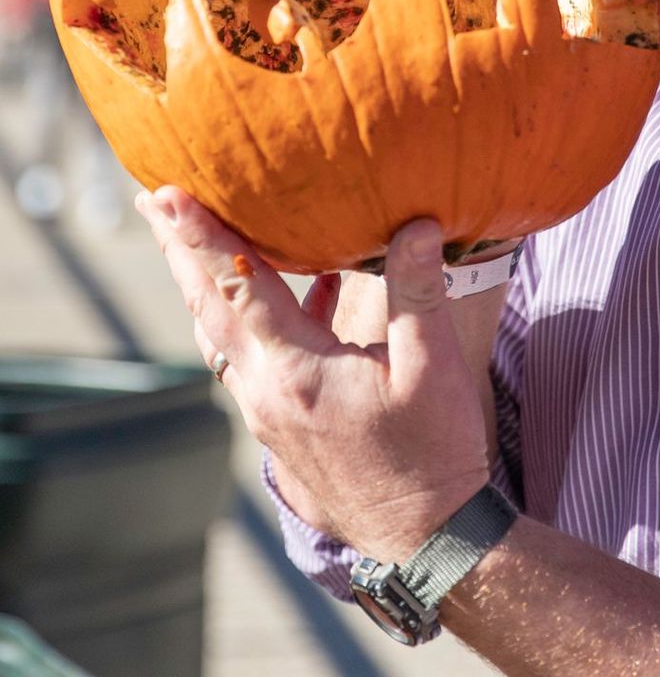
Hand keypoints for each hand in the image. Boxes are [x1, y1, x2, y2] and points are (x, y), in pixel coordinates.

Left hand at [136, 186, 489, 560]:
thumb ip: (418, 290)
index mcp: (296, 372)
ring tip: (192, 241)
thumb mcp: (430, 365)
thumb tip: (417, 224)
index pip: (238, 287)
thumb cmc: (433, 451)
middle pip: (208, 309)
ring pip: (220, 337)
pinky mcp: (284, 426)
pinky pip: (249, 360)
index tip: (169, 195)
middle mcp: (266, 393)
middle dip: (180, 251)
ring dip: (204, 284)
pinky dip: (252, 318)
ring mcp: (269, 414)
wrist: (427, 537)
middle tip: (152, 202)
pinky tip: (300, 292)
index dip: (203, 236)